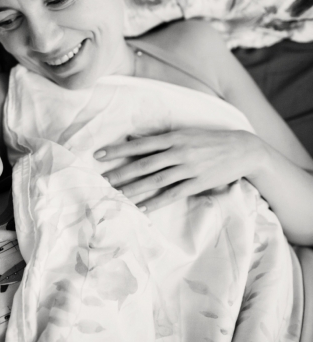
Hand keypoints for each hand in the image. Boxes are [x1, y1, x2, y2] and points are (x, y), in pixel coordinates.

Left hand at [95, 129, 262, 211]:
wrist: (243, 149)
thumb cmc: (208, 140)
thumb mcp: (183, 133)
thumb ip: (158, 138)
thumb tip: (131, 138)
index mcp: (173, 138)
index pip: (139, 144)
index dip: (118, 150)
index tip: (98, 155)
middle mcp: (179, 152)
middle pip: (144, 164)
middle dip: (121, 172)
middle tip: (102, 180)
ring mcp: (189, 169)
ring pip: (156, 181)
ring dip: (135, 189)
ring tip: (117, 195)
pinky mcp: (198, 183)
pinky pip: (173, 194)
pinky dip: (156, 202)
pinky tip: (142, 208)